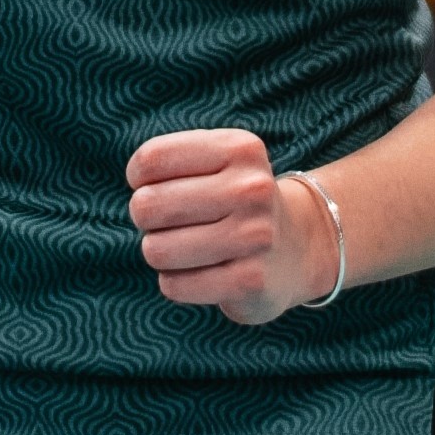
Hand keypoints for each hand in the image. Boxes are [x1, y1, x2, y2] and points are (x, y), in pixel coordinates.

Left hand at [130, 126, 326, 324]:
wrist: (295, 247)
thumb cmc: (232, 200)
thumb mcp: (214, 160)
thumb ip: (167, 162)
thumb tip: (139, 198)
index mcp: (240, 149)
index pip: (151, 160)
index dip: (139, 177)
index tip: (156, 184)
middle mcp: (252, 189)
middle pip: (148, 205)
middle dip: (145, 217)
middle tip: (169, 221)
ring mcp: (256, 236)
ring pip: (157, 250)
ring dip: (159, 252)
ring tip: (185, 246)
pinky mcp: (252, 281)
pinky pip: (175, 285)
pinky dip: (176, 282)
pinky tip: (200, 272)